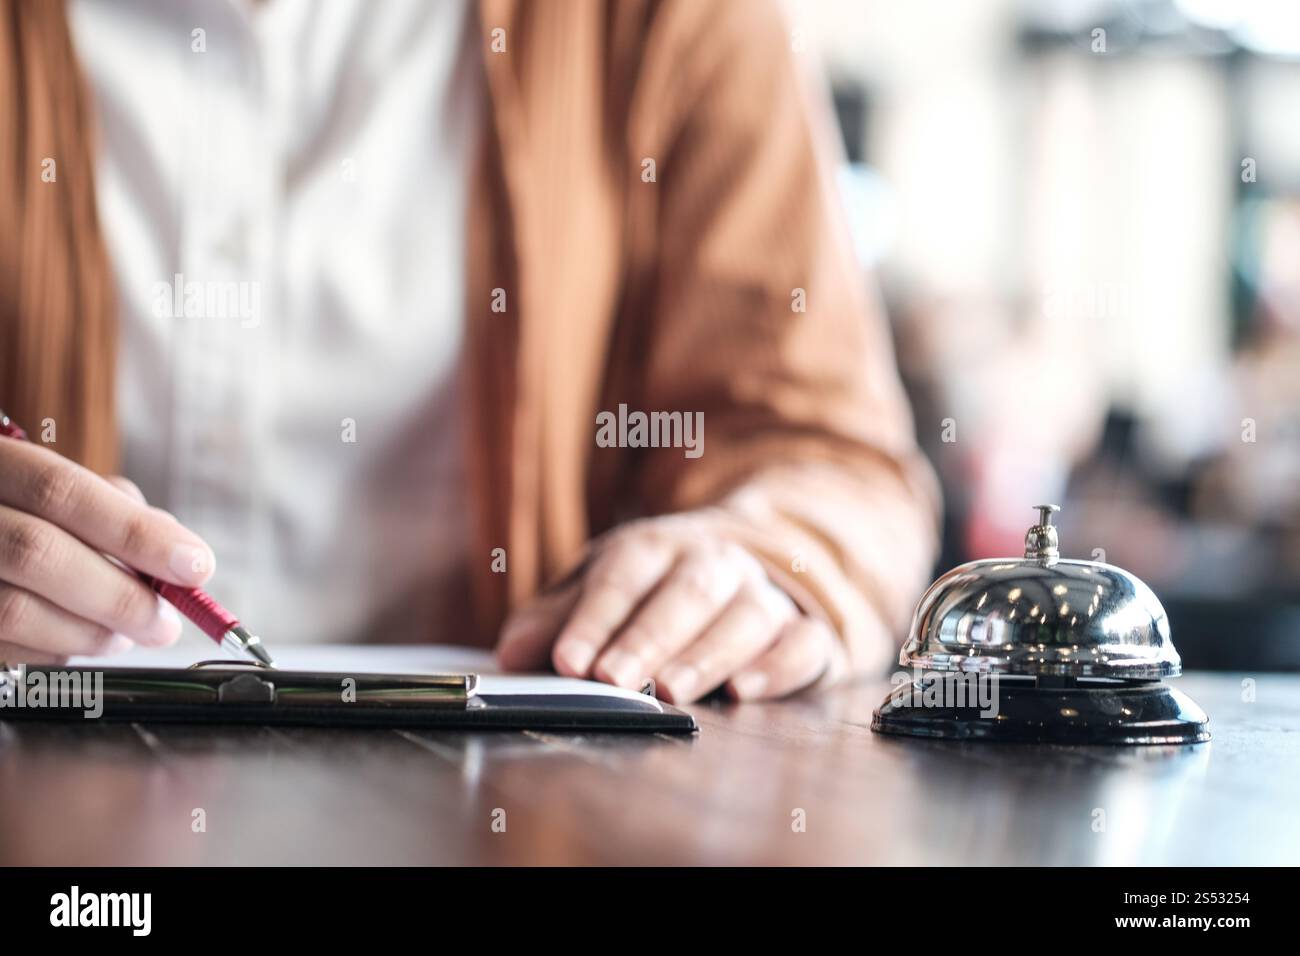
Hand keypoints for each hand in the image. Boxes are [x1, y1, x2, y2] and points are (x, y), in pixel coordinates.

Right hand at [0, 440, 213, 663]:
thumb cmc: (26, 515)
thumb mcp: (61, 492)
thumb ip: (117, 512)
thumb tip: (181, 556)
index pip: (62, 492)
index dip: (135, 533)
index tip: (196, 566)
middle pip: (38, 553)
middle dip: (119, 596)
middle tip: (165, 624)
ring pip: (15, 610)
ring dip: (89, 633)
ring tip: (124, 636)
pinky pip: (4, 653)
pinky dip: (53, 654)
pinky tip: (74, 644)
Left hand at [496, 515, 842, 702]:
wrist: (737, 568)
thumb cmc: (651, 589)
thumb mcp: (596, 590)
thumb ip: (554, 620)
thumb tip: (512, 656)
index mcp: (654, 547)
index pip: (621, 578)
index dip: (593, 620)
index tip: (566, 661)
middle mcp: (713, 563)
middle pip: (684, 594)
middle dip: (647, 638)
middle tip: (613, 681)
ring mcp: (763, 593)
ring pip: (743, 617)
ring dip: (707, 654)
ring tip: (671, 692)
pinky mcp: (802, 630)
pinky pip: (801, 642)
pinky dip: (778, 666)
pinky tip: (746, 691)